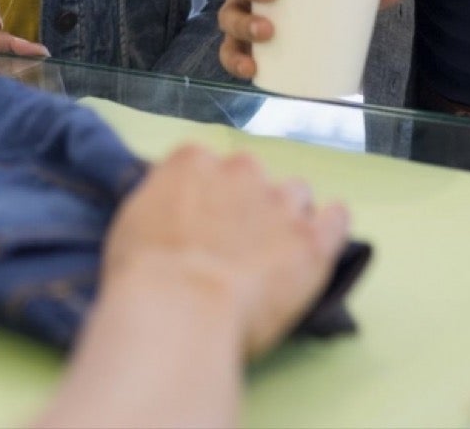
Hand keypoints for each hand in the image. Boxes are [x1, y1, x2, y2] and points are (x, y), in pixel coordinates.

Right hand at [104, 144, 350, 361]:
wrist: (181, 307)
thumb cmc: (144, 274)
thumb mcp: (132, 222)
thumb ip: (162, 202)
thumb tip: (171, 209)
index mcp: (193, 161)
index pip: (206, 165)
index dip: (206, 195)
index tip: (202, 221)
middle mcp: (240, 170)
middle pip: (254, 176)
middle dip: (248, 202)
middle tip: (235, 243)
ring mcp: (281, 202)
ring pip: (296, 195)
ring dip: (288, 216)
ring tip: (275, 254)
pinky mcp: (312, 239)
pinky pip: (337, 218)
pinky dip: (331, 227)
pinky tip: (319, 243)